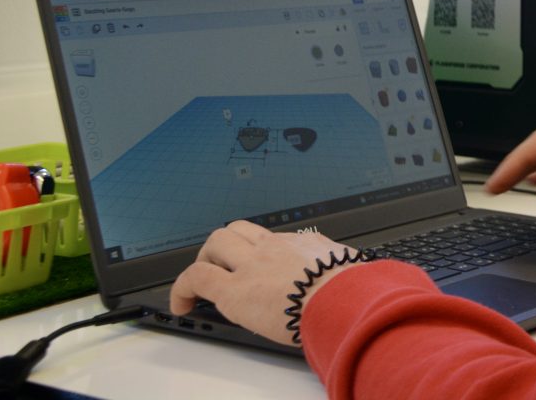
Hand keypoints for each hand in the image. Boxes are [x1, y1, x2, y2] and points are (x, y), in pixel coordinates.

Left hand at [168, 221, 361, 345]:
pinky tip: (183, 304)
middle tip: (221, 271)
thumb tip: (351, 272)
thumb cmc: (354, 291)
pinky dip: (182, 288)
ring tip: (200, 286)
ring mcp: (252, 265)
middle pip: (236, 230)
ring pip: (215, 243)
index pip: (269, 238)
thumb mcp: (351, 268)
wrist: (345, 300)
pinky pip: (196, 278)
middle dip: (222, 249)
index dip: (255, 251)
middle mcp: (274, 247)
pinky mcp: (234, 290)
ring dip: (204, 262)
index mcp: (303, 244)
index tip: (254, 266)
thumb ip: (342, 267)